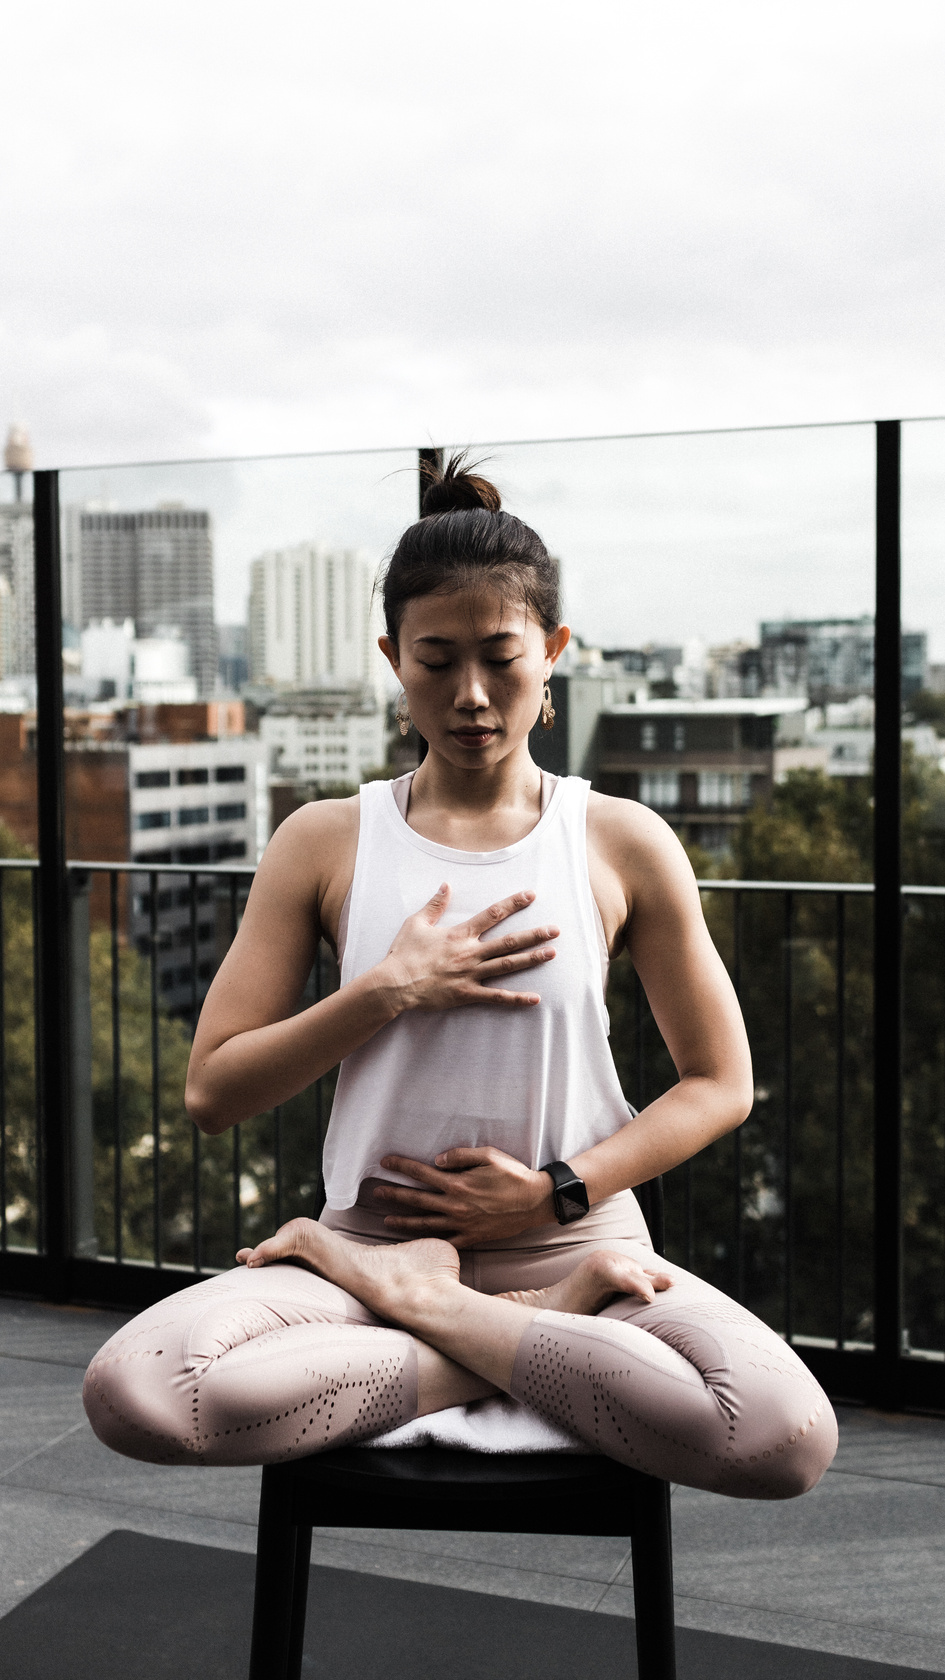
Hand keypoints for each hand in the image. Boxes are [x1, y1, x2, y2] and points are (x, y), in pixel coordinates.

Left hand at [371, 1145, 555, 1246]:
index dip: (401, 1166)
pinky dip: (429, 1242)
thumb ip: (460, 1156)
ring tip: (386, 1221)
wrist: (535, 1202)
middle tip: (375, 1193)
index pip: (421, 1173)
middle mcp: (455, 1205)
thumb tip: (436, 1160)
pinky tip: (417, 1242)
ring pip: (425, 1224)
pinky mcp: (472, 1237)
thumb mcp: (489, 1155)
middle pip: (416, 1200)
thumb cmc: (513, 1175)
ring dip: (403, 1222)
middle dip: (393, 1195)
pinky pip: (446, 1241)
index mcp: (457, 1184)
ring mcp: (462, 1224)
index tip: (385, 1162)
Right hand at [375, 884, 557, 1014]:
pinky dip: (516, 999)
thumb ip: (435, 904)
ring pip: (508, 965)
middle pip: (509, 941)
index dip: (513, 903)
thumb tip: (446, 885)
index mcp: (460, 934)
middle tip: (555, 930)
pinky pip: (496, 997)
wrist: (395, 983)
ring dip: (532, 959)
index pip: (493, 914)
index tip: (531, 895)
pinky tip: (535, 998)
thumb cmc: (404, 953)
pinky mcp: (467, 994)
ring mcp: (471, 974)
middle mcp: (470, 953)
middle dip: (534, 934)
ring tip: (552, 954)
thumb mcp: (417, 923)